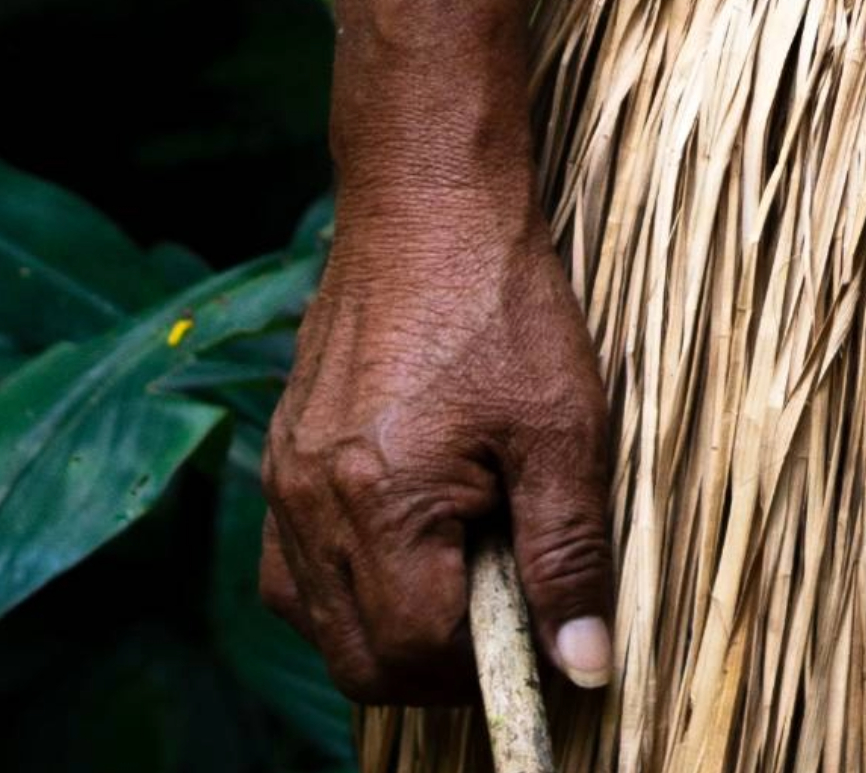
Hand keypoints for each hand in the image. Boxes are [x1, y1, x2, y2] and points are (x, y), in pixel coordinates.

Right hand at [261, 185, 617, 706]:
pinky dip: (350, 586)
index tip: (542, 640)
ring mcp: (284, 482)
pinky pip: (295, 568)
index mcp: (378, 502)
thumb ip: (569, 551)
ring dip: (388, 632)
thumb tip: (583, 663)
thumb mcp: (563, 423)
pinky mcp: (282, 456)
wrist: (428, 197)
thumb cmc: (503, 299)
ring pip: (318, 620)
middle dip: (435, 668)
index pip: (415, 653)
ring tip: (466, 580)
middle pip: (357, 658)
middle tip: (509, 624)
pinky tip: (409, 549)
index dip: (486, 668)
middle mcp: (309, 506)